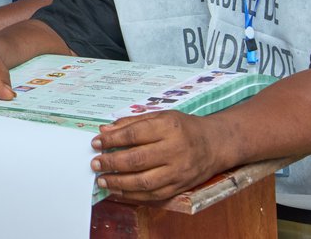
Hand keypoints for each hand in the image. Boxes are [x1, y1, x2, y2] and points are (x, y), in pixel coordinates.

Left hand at [90, 111, 224, 200]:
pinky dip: (133, 195)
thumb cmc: (184, 128)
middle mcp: (174, 150)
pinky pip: (154, 195)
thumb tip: (105, 130)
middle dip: (112, 163)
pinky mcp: (180, 186)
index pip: (134, 134)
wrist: (215, 144)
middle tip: (95, 163)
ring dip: (119, 183)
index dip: (112, 139)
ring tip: (102, 179)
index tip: (96, 142)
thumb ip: (132, 122)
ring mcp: (178, 171)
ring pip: (144, 181)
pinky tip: (119, 190)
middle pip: (137, 159)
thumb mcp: (161, 116)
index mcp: (168, 127)